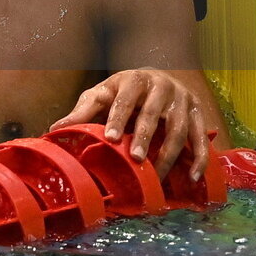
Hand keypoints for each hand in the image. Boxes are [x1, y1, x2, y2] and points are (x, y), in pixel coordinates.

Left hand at [49, 69, 209, 181]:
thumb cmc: (123, 91)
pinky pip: (201, 137)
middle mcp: (161, 86)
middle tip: (134, 159)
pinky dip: (199, 158)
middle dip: (143, 137)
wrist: (156, 78)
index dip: (117, 118)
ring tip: (156, 175)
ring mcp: (182, 99)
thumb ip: (83, 111)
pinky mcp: (198, 113)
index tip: (110, 138)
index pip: (125, 99)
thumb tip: (54, 130)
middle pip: (152, 114)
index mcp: (134, 80)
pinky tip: (192, 178)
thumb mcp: (102, 95)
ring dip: (169, 153)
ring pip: (178, 128)